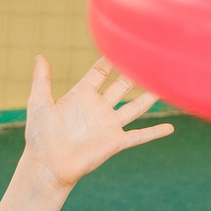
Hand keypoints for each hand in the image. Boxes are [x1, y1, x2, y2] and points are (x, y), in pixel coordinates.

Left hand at [22, 57, 172, 191]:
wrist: (47, 166)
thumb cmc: (39, 136)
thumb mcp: (39, 102)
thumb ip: (42, 80)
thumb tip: (39, 56)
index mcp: (81, 95)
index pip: (100, 73)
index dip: (110, 60)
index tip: (123, 44)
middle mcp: (98, 108)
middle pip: (122, 86)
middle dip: (135, 73)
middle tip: (150, 58)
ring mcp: (108, 125)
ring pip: (135, 107)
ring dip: (150, 97)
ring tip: (164, 84)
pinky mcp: (114, 142)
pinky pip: (139, 136)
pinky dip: (155, 132)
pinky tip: (171, 128)